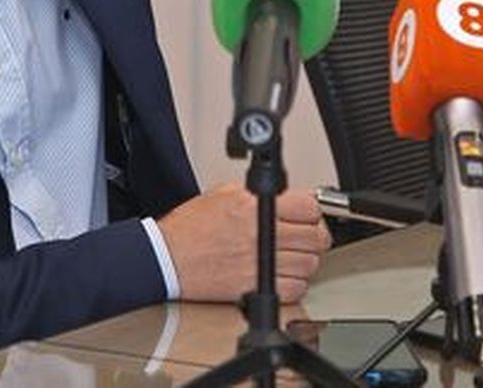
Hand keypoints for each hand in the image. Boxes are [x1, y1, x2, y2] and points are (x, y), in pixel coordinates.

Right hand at [157, 183, 331, 302]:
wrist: (166, 257)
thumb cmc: (190, 228)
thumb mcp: (224, 194)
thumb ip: (260, 195)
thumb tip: (288, 198)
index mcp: (253, 206)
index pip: (309, 207)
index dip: (312, 211)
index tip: (307, 215)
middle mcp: (260, 234)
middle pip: (315, 237)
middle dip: (315, 235)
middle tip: (306, 236)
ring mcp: (260, 263)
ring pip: (310, 263)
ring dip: (306, 260)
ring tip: (293, 255)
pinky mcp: (255, 287)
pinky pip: (295, 289)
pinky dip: (294, 283)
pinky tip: (282, 275)